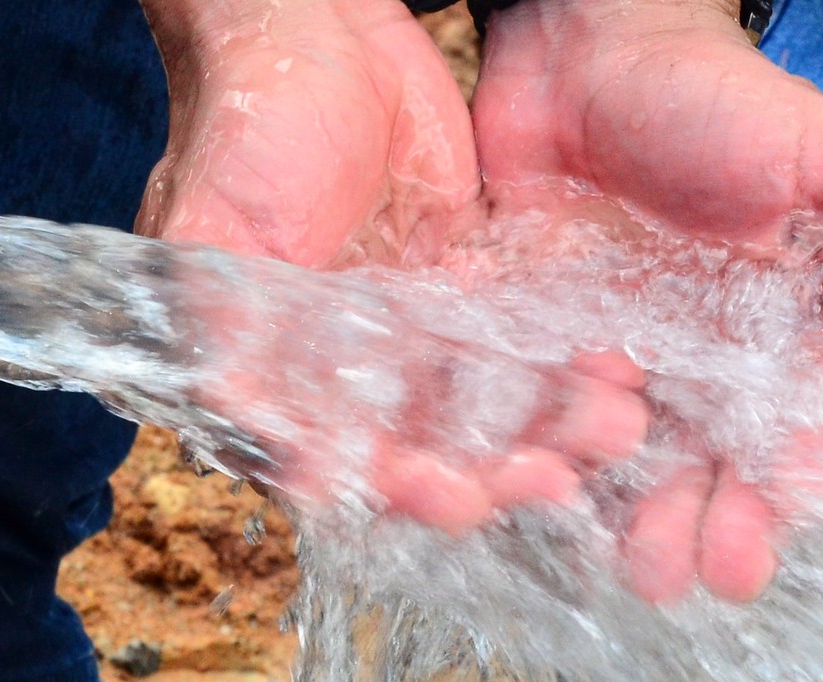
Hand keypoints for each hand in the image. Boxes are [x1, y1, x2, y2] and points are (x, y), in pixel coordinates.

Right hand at [136, 0, 653, 535]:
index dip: (389, 486)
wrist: (311, 29)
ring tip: (602, 433)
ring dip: (537, 431)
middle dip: (484, 473)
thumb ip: (215, 329)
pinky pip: (519, 344)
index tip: (445, 494)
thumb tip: (237, 424)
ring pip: (480, 408)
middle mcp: (342, 372)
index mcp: (271, 374)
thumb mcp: (209, 230)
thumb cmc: (240, 128)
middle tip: (542, 482)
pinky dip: (563, 367)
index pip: (334, 460)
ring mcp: (408, 333)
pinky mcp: (464, 290)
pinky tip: (613, 379)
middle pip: (420, 450)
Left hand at [472, 0, 822, 601]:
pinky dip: (536, 463)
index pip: (784, 442)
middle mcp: (696, 368)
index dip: (774, 499)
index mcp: (776, 342)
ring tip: (617, 560)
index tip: (755, 546)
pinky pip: (533, 423)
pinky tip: (533, 491)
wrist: (587, 43)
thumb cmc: (724, 99)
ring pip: (617, 467)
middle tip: (673, 578)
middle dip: (693, 530)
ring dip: (618, 518)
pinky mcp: (530, 348)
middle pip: (697, 473)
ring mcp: (611, 361)